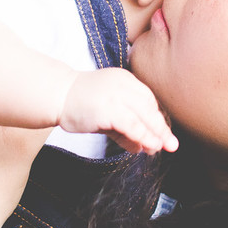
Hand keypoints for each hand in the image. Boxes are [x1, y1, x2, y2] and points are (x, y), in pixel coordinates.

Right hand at [58, 68, 178, 154]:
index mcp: (125, 80)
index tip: (162, 133)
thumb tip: (143, 147)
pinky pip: (130, 123)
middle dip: (160, 127)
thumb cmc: (79, 104)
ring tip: (161, 148)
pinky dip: (142, 135)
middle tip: (171, 144)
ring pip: (143, 115)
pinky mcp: (107, 107)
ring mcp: (115, 94)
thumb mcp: (107, 116)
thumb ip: (125, 130)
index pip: (148, 99)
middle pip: (149, 106)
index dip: (156, 118)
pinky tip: (148, 145)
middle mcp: (123, 84)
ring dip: (154, 133)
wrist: (55, 96)